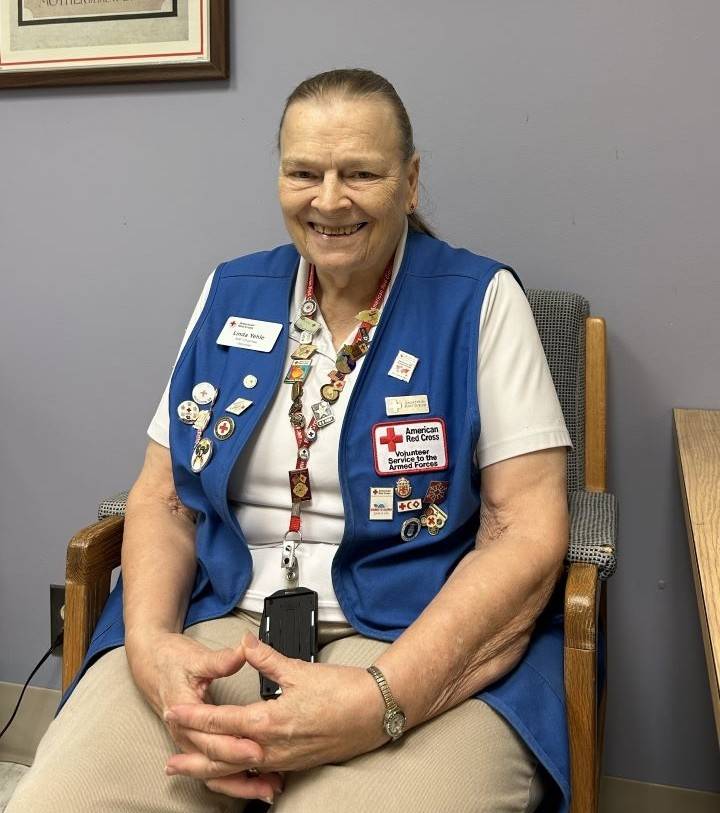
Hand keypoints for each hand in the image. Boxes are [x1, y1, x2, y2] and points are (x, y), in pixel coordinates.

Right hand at [126, 631, 282, 801]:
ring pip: (212, 771)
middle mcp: (184, 731)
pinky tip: (253, 784)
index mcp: (183, 710)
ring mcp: (188, 740)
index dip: (234, 744)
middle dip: (241, 767)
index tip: (256, 748)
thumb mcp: (196, 656)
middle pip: (213, 757)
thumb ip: (221, 659)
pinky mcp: (194, 743)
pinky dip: (231, 779)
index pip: (210, 736)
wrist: (151, 662)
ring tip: (266, 788)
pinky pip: (212, 769)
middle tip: (269, 771)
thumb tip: (242, 652)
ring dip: (238, 782)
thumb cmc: (171, 659)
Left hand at [163, 632, 386, 796]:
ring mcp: (285, 760)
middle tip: (170, 763)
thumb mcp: (300, 670)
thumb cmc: (343, 692)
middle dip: (194, 761)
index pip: (222, 722)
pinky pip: (261, 775)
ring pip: (240, 771)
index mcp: (271, 721)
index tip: (175, 713)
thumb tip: (246, 644)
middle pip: (224, 758)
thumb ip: (267, 658)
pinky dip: (242, 778)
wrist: (375, 712)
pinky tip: (236, 777)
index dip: (195, 718)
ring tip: (194, 774)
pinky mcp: (296, 764)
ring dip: (214, 773)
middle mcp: (274, 747)